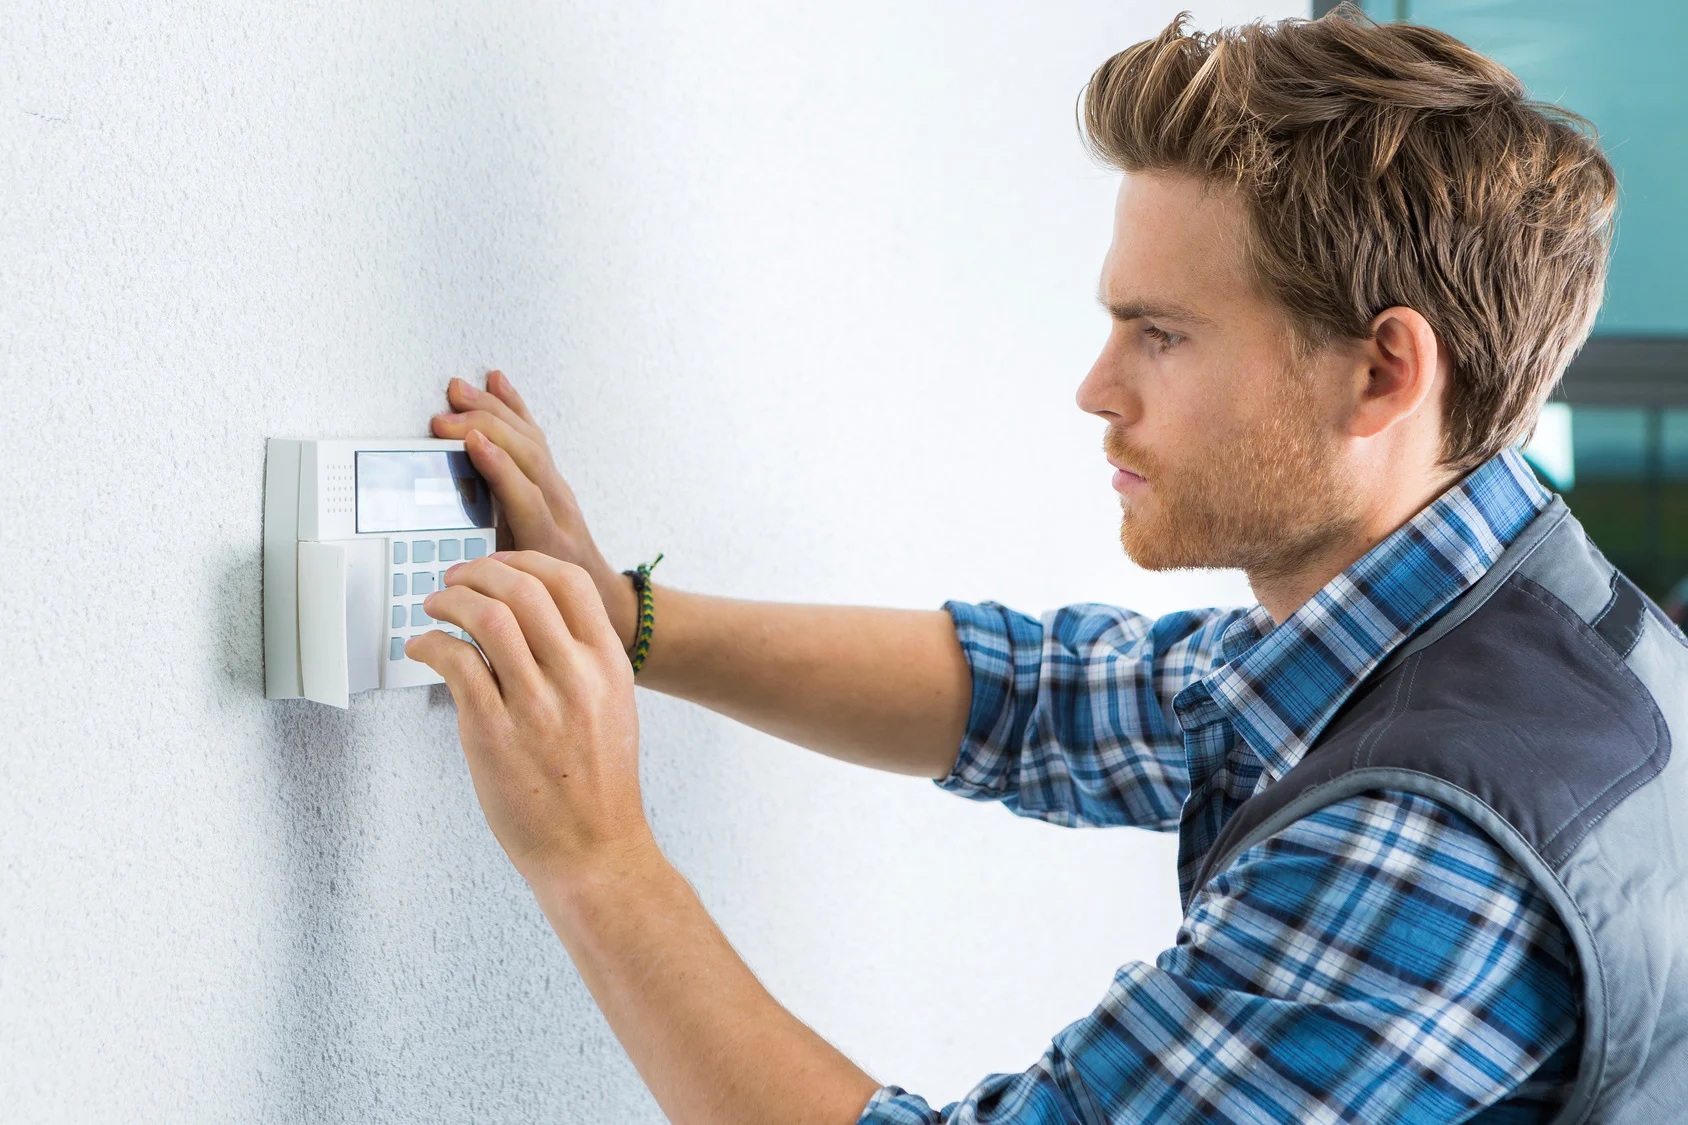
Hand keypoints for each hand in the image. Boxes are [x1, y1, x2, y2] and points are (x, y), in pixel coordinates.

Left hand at [405, 550, 652, 883]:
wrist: (594, 850)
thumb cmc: (598, 785)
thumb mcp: (612, 706)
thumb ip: (581, 661)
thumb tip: (532, 621)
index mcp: (608, 665)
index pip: (570, 581)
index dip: (523, 562)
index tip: (496, 567)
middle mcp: (576, 677)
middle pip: (523, 588)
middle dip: (477, 573)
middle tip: (454, 580)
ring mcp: (536, 705)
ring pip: (488, 617)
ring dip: (451, 601)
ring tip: (436, 608)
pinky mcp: (494, 734)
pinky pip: (457, 664)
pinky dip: (432, 644)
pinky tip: (423, 648)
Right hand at [432, 371, 637, 648]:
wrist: (601, 594)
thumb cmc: (560, 600)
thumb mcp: (525, 602)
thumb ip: (496, 583)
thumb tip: (452, 575)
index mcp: (547, 539)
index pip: (523, 494)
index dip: (498, 466)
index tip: (470, 444)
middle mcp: (557, 507)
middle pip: (526, 456)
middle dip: (485, 428)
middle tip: (445, 417)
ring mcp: (558, 489)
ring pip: (530, 440)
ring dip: (493, 411)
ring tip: (460, 392)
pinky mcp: (553, 478)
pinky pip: (533, 435)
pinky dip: (513, 407)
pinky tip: (497, 384)